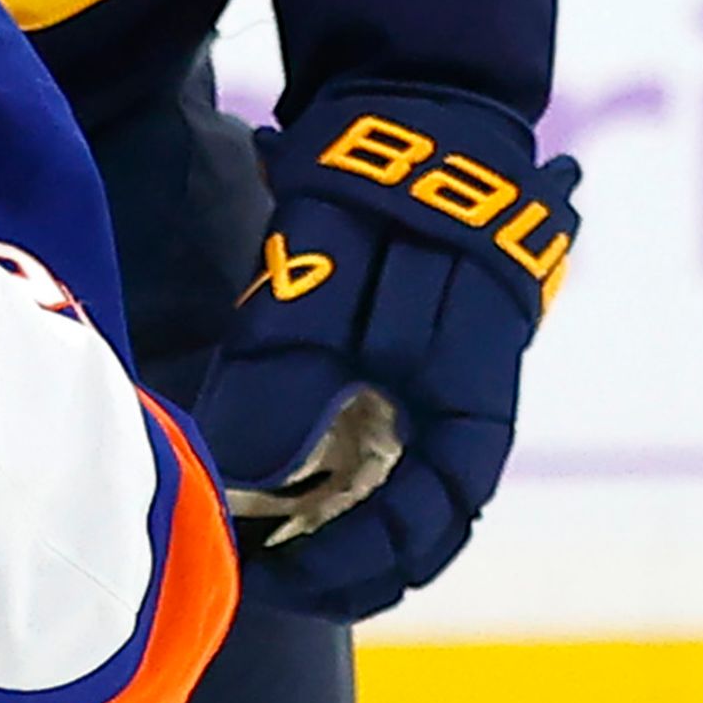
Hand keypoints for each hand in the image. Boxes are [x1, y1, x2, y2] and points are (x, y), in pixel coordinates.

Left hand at [198, 85, 579, 619]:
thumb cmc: (379, 207)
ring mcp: (429, 397)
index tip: (271, 575)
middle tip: (254, 581)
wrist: (413, 121)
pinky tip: (265, 493)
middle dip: (337, 570)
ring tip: (253, 548)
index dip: (350, 569)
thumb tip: (233, 478)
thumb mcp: (320, 296)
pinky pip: (367, 455)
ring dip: (327, 532)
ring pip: (389, 499)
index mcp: (469, 411)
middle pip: (412, 534)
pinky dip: (321, 487)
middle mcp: (457, 419)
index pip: (425, 532)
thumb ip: (281, 388)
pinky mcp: (397, 373)